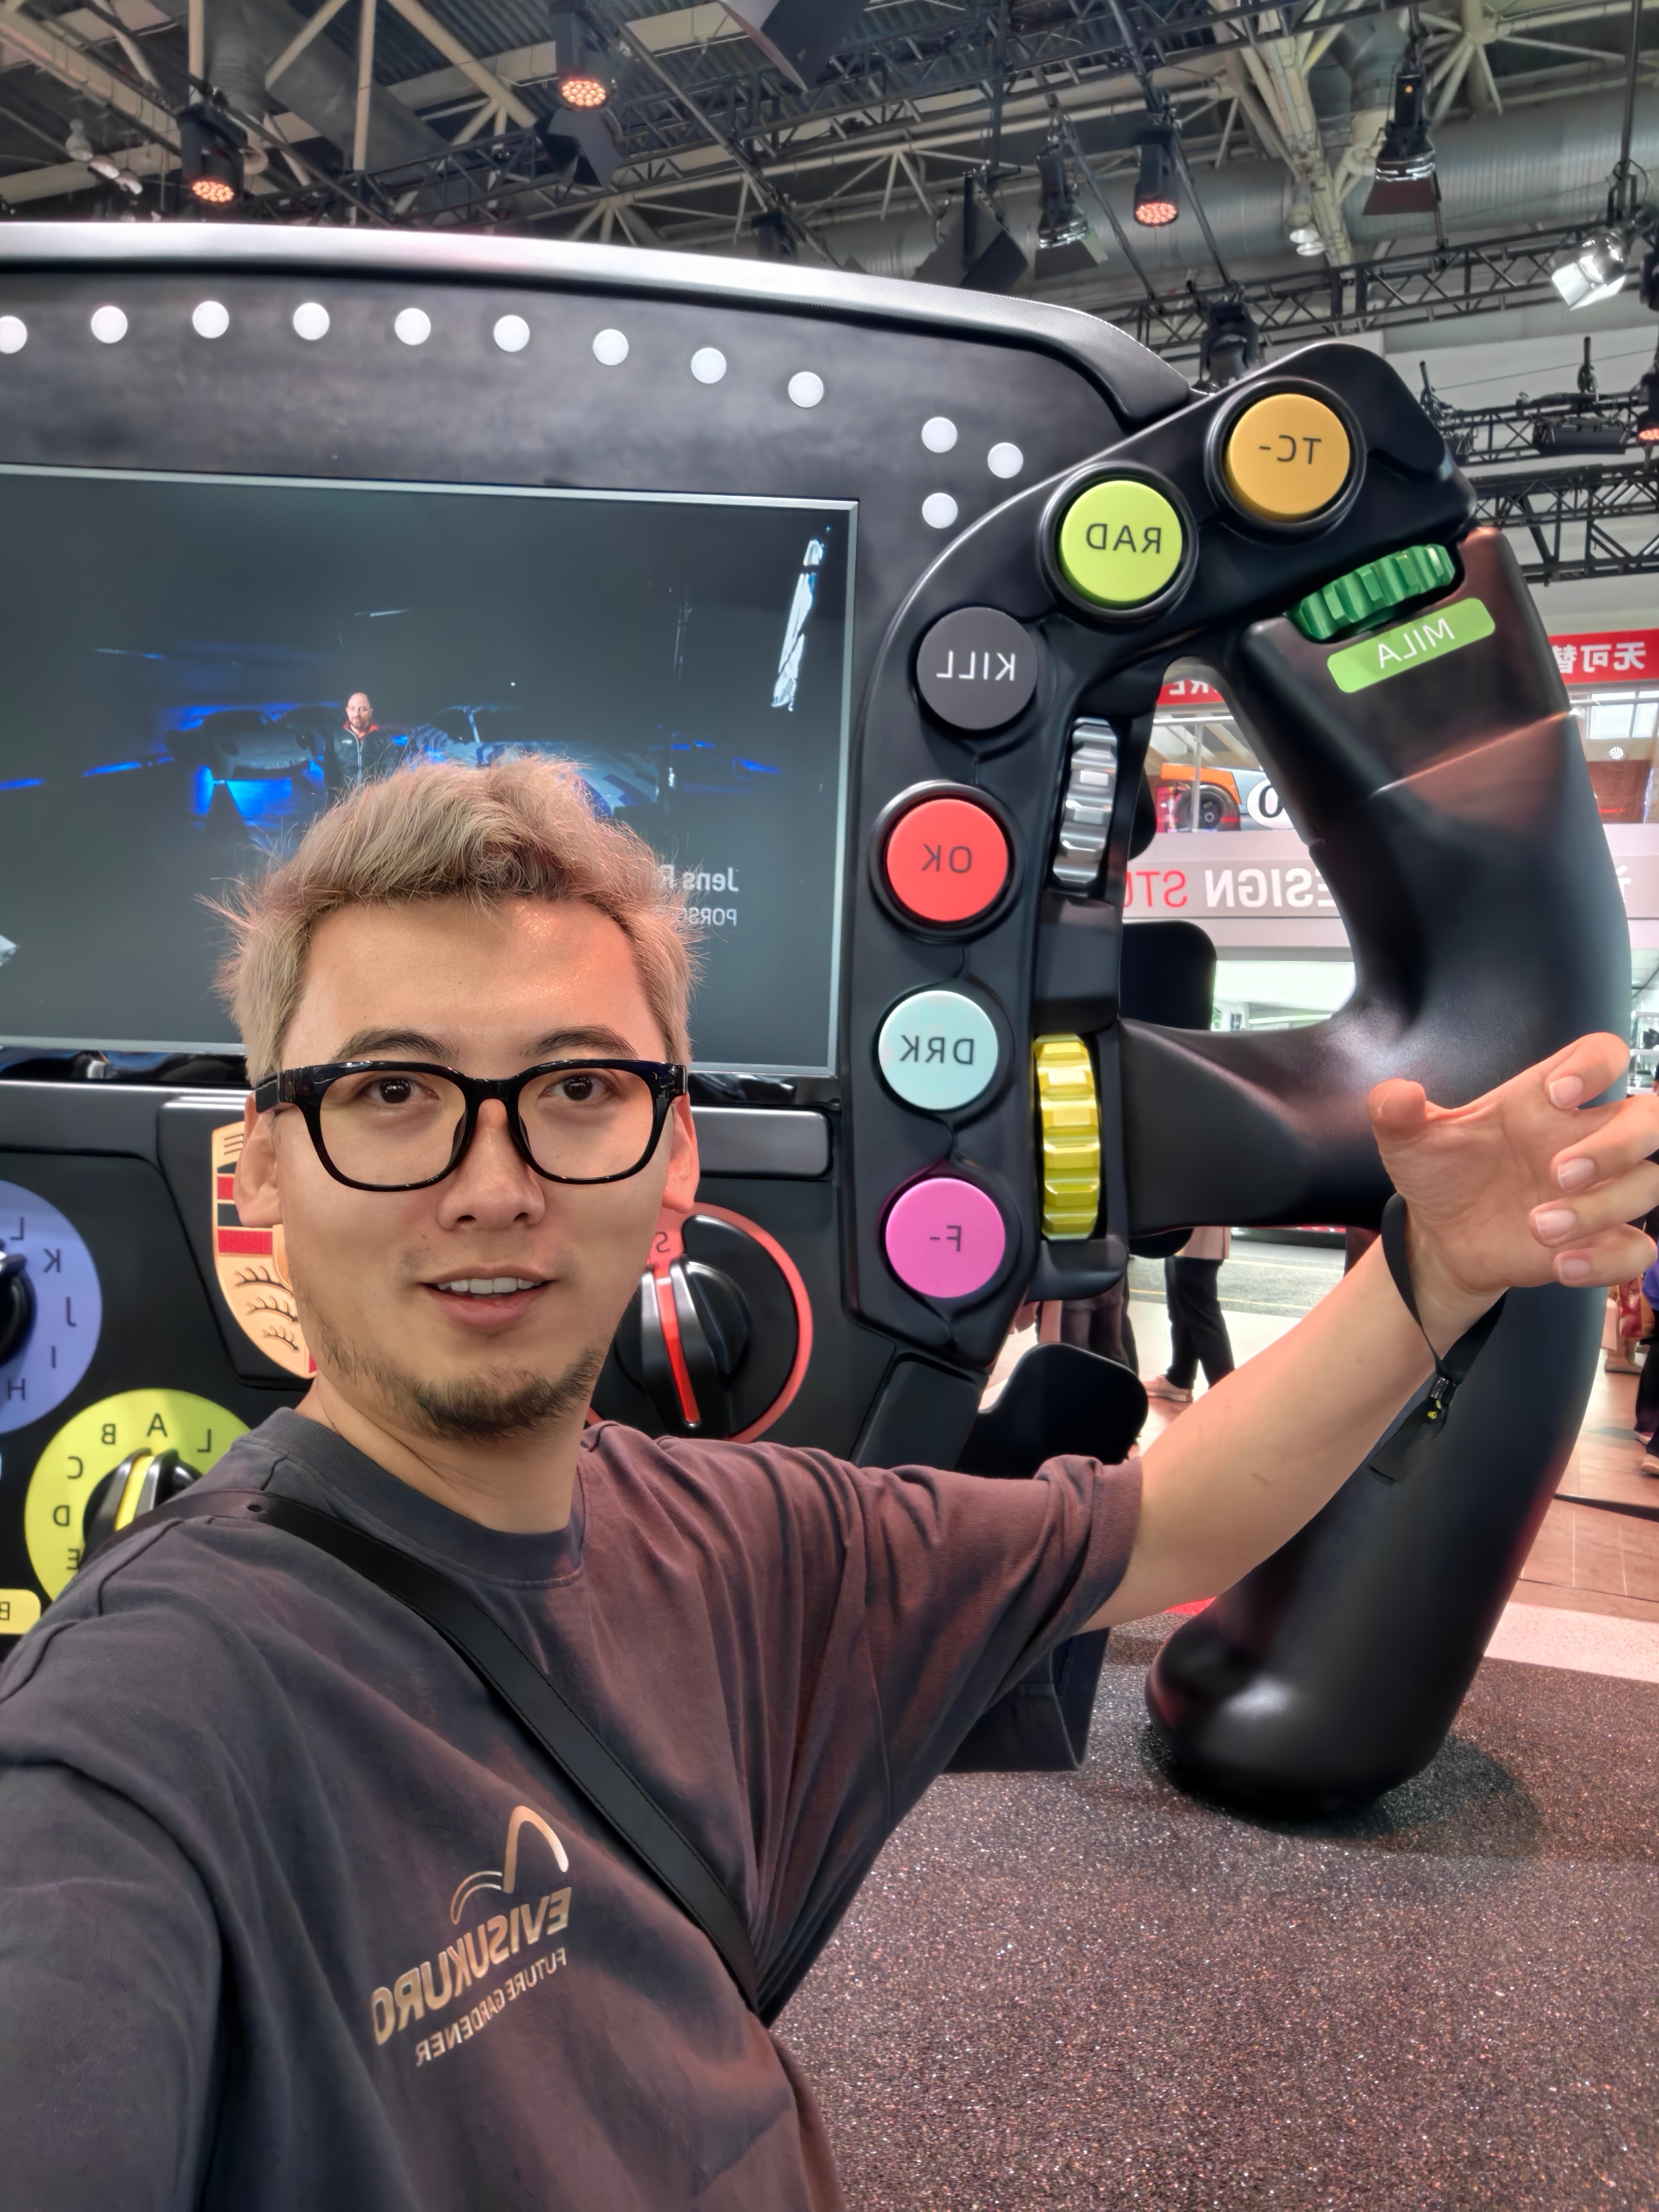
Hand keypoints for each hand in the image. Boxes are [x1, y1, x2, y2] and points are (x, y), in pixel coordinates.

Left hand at [1367, 1033, 1658, 1347]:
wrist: (1440, 1237)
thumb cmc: (1441, 1176)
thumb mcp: (1409, 1141)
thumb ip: (1396, 1111)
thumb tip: (1397, 1094)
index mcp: (1545, 1101)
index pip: (1604, 1054)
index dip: (1596, 1065)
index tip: (1558, 1094)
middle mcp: (1584, 1139)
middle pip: (1651, 1117)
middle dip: (1620, 1143)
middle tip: (1559, 1172)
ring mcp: (1599, 1190)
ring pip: (1649, 1184)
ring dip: (1600, 1208)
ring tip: (1538, 1227)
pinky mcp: (1600, 1239)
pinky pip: (1638, 1249)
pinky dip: (1607, 1259)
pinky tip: (1561, 1265)